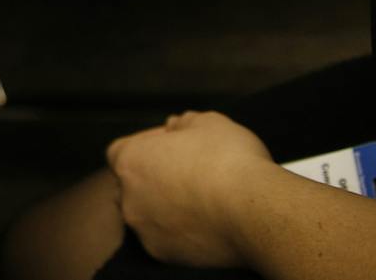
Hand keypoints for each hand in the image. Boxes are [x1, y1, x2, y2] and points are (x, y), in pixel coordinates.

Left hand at [104, 111, 276, 269]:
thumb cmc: (228, 161)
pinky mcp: (165, 254)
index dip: (149, 143)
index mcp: (130, 161)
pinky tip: (208, 219)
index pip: (122, 150)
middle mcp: (129, 198)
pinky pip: (169, 237)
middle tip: (189, 169)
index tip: (174, 143)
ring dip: (169, 204)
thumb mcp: (207, 122)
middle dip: (157, 175)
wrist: (252, 211)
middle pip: (135, 183)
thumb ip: (183, 123)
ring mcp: (146, 230)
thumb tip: (176, 126)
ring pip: (150, 213)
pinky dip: (183, 229)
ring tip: (203, 196)